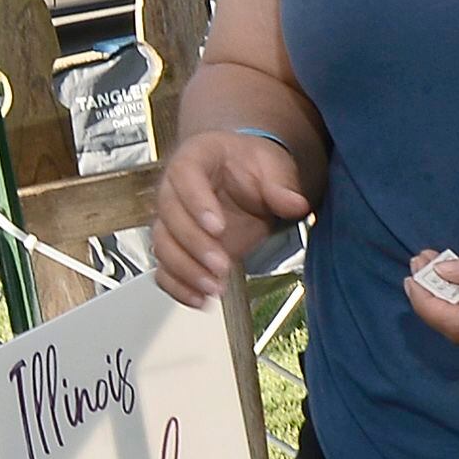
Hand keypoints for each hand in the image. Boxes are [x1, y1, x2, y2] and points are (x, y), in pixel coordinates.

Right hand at [154, 131, 314, 305]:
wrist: (243, 178)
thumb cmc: (250, 166)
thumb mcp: (271, 166)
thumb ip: (280, 186)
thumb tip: (295, 204)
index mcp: (194, 159)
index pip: (184, 177)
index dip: (197, 203)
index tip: (218, 227)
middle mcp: (173, 189)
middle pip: (170, 217)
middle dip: (195, 246)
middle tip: (222, 265)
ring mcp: (170, 220)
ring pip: (163, 246)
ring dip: (186, 271)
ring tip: (215, 288)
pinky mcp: (175, 247)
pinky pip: (164, 269)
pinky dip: (178, 287)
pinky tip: (200, 299)